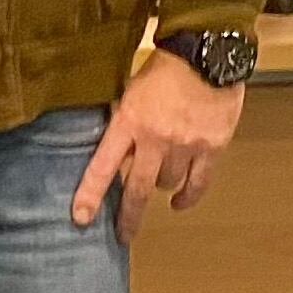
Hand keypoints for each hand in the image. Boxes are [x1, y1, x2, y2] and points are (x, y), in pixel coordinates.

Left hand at [72, 48, 243, 241]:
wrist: (205, 56)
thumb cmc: (162, 71)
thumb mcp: (130, 94)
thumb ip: (123, 124)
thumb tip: (115, 155)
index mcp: (127, 122)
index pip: (102, 166)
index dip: (90, 195)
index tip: (80, 218)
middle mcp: (154, 139)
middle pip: (136, 189)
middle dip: (128, 216)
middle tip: (123, 235)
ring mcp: (185, 146)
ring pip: (166, 184)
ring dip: (160, 185)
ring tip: (158, 176)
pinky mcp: (211, 148)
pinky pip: (198, 183)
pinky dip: (188, 197)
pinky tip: (179, 202)